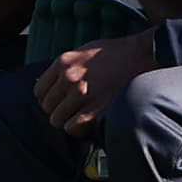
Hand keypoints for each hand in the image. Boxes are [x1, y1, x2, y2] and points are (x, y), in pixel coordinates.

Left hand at [34, 29, 157, 136]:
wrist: (142, 55)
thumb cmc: (115, 53)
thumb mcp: (84, 51)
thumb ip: (65, 66)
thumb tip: (49, 83)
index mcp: (63, 62)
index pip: (39, 91)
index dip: (47, 100)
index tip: (58, 102)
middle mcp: (69, 78)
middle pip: (47, 107)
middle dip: (58, 111)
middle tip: (72, 111)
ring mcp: (82, 94)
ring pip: (57, 120)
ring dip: (68, 121)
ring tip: (81, 117)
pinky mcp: (96, 108)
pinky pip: (73, 128)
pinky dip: (78, 129)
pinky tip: (88, 123)